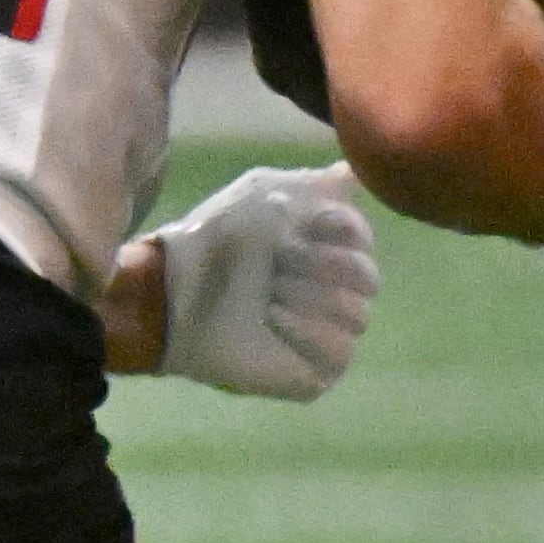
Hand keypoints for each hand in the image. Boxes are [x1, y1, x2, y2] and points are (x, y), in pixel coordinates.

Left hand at [150, 162, 379, 401]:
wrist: (175, 293)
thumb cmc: (215, 239)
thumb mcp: (262, 193)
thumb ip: (315, 184)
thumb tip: (353, 172)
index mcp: (324, 248)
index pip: (362, 238)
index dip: (333, 229)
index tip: (295, 225)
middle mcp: (332, 290)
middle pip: (368, 278)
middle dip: (320, 265)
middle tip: (278, 262)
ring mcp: (327, 333)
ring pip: (358, 315)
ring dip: (307, 297)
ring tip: (266, 295)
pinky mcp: (316, 370)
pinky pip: (340, 351)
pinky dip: (304, 331)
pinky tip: (271, 321)